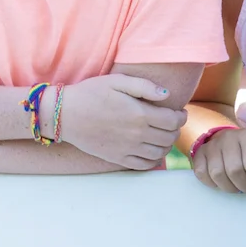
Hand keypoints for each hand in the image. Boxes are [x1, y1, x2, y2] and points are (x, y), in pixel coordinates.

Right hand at [55, 74, 186, 168]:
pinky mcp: (117, 157)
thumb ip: (144, 86)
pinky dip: (154, 160)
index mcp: (140, 114)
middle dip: (175, 130)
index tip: (179, 112)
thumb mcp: (117, 81)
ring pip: (160, 152)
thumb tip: (167, 94)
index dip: (181, 116)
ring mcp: (127, 148)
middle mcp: (137, 134)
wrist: (64, 114)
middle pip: (170, 137)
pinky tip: (152, 151)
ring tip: (163, 136)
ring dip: (167, 145)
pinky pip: (143, 165)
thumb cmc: (91, 93)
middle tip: (171, 123)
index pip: (174, 121)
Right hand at [191, 125, 245, 193]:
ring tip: (238, 185)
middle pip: (234, 171)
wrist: (234, 140)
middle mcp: (229, 138)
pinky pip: (201, 174)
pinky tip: (224, 182)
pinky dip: (213, 184)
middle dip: (245, 186)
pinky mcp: (199, 154)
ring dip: (230, 187)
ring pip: (217, 175)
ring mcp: (212, 146)